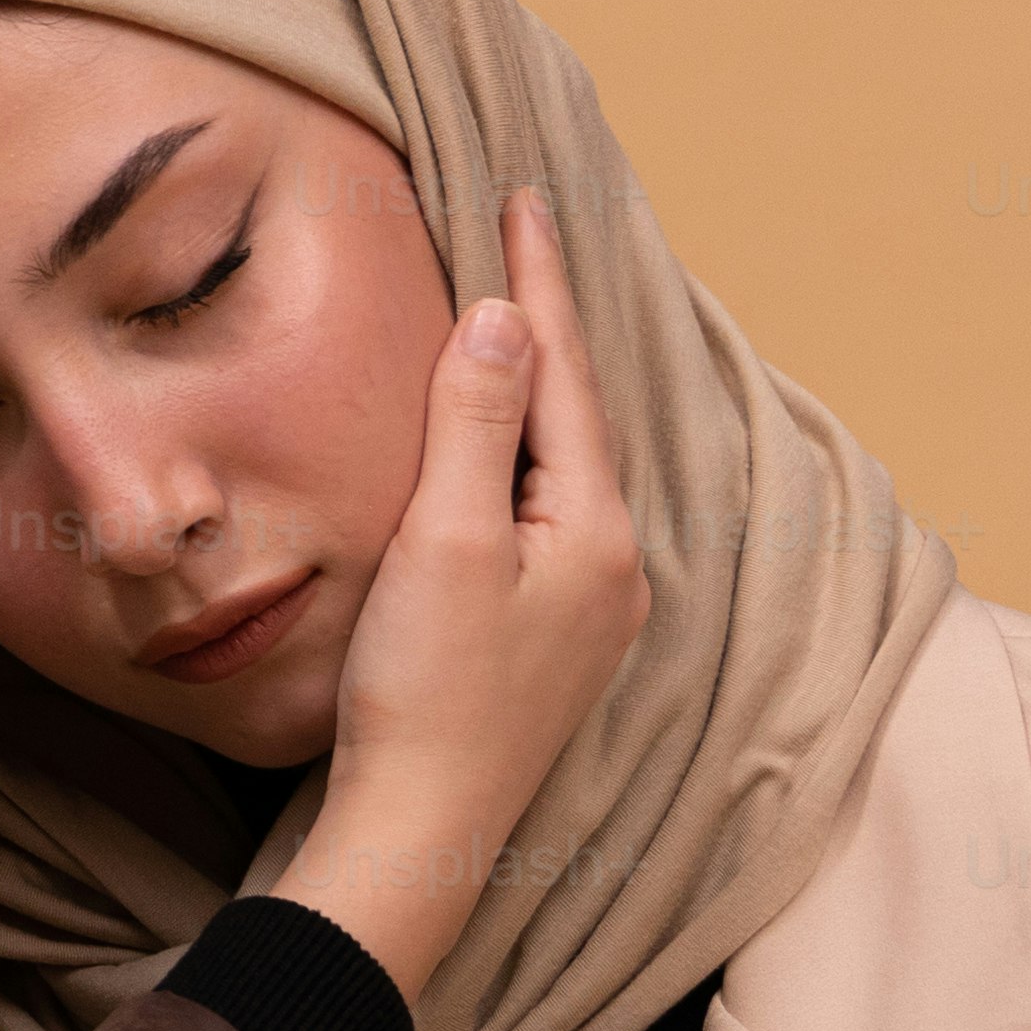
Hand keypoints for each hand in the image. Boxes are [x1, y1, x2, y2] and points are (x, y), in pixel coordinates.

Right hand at [270, 186, 645, 1001]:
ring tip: (515, 315)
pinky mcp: (546, 638)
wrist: (418, 832)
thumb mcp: (442, 540)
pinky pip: (543, 507)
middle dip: (548, 322)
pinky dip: (520, 450)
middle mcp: (612, 564)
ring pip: (562, 461)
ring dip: (536, 385)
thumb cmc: (423, 693)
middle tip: (526, 230)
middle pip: (577, 413)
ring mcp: (585, 607)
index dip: (539, 283)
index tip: (524, 199)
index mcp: (597, 531)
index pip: (565, 374)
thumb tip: (499, 320)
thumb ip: (475, 425)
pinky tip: (501, 442)